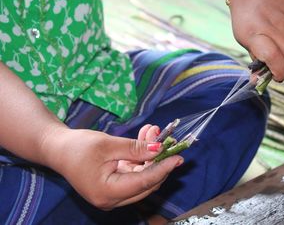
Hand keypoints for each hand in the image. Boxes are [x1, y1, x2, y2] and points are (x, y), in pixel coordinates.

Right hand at [41, 127, 182, 209]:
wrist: (56, 149)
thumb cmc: (77, 147)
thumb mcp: (108, 145)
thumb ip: (135, 148)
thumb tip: (159, 149)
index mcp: (108, 192)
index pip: (144, 182)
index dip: (163, 168)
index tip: (178, 157)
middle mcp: (112, 199)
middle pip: (146, 182)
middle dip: (158, 160)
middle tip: (166, 139)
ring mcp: (113, 194)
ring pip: (142, 176)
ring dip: (150, 155)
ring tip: (153, 131)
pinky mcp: (114, 185)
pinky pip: (134, 173)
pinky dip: (141, 157)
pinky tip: (145, 138)